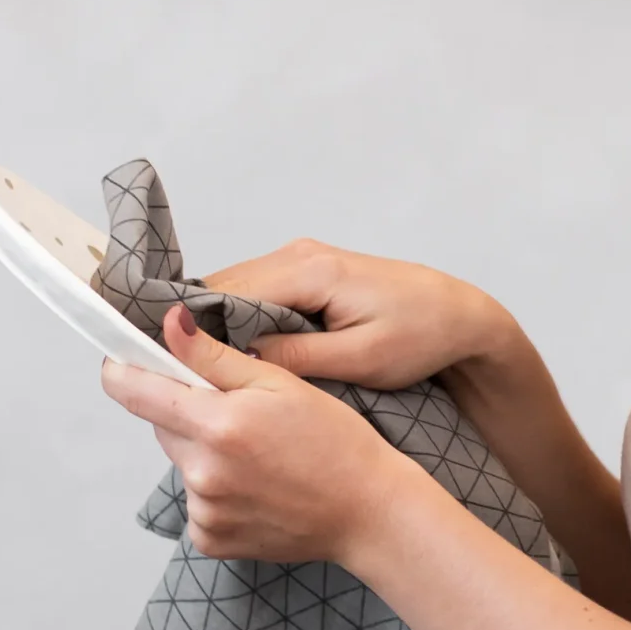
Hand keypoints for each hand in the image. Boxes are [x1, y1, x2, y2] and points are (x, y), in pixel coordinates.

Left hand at [99, 305, 409, 564]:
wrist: (368, 512)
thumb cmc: (337, 444)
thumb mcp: (281, 384)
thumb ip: (214, 357)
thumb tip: (168, 325)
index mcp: (218, 424)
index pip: (133, 392)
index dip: (124, 370)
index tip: (125, 361)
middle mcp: (202, 472)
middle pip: (162, 426)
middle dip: (188, 413)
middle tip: (241, 413)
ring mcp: (205, 511)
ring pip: (182, 464)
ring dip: (205, 454)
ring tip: (260, 456)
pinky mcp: (211, 539)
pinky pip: (197, 503)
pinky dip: (217, 493)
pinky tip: (258, 488)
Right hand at [199, 238, 511, 390]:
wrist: (460, 317)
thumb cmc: (421, 337)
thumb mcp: (360, 359)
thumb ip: (295, 357)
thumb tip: (236, 359)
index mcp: (310, 271)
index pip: (225, 292)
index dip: (191, 327)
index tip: (170, 363)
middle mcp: (299, 255)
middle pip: (221, 288)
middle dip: (198, 329)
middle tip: (181, 374)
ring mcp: (302, 259)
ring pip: (235, 291)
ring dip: (218, 327)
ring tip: (203, 369)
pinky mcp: (308, 272)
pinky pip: (257, 293)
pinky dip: (241, 320)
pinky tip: (237, 355)